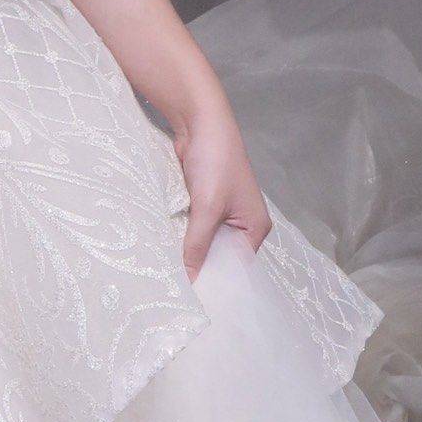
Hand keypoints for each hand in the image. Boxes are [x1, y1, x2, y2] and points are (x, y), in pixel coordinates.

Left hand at [172, 94, 272, 278]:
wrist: (200, 121)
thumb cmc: (216, 161)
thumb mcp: (207, 208)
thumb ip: (197, 245)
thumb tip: (189, 279)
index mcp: (255, 227)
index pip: (237, 266)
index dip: (216, 280)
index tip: (193, 299)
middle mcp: (242, 223)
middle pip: (219, 255)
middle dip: (199, 265)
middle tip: (175, 288)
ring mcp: (222, 213)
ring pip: (203, 242)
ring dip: (187, 249)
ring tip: (168, 272)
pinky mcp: (204, 203)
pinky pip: (193, 228)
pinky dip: (181, 234)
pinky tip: (166, 248)